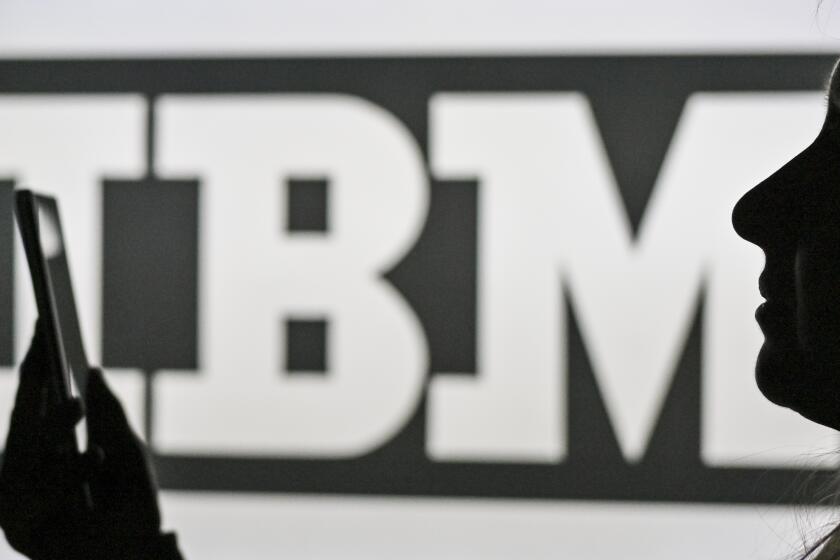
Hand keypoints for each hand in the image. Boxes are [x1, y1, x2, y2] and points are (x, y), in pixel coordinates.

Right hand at [0, 321, 177, 558]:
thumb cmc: (132, 512)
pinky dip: (71, 474)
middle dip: (32, 381)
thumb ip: (111, 416)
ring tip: (77, 404)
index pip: (37, 398)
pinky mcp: (23, 530)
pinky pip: (38, 494)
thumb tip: (92, 371)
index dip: (37, 362)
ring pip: (23, 453)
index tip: (42, 322)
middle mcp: (31, 470)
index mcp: (53, 449)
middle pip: (22, 418)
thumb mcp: (129, 457)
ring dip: (50, 427)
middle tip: (46, 345)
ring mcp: (22, 501)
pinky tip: (98, 456)